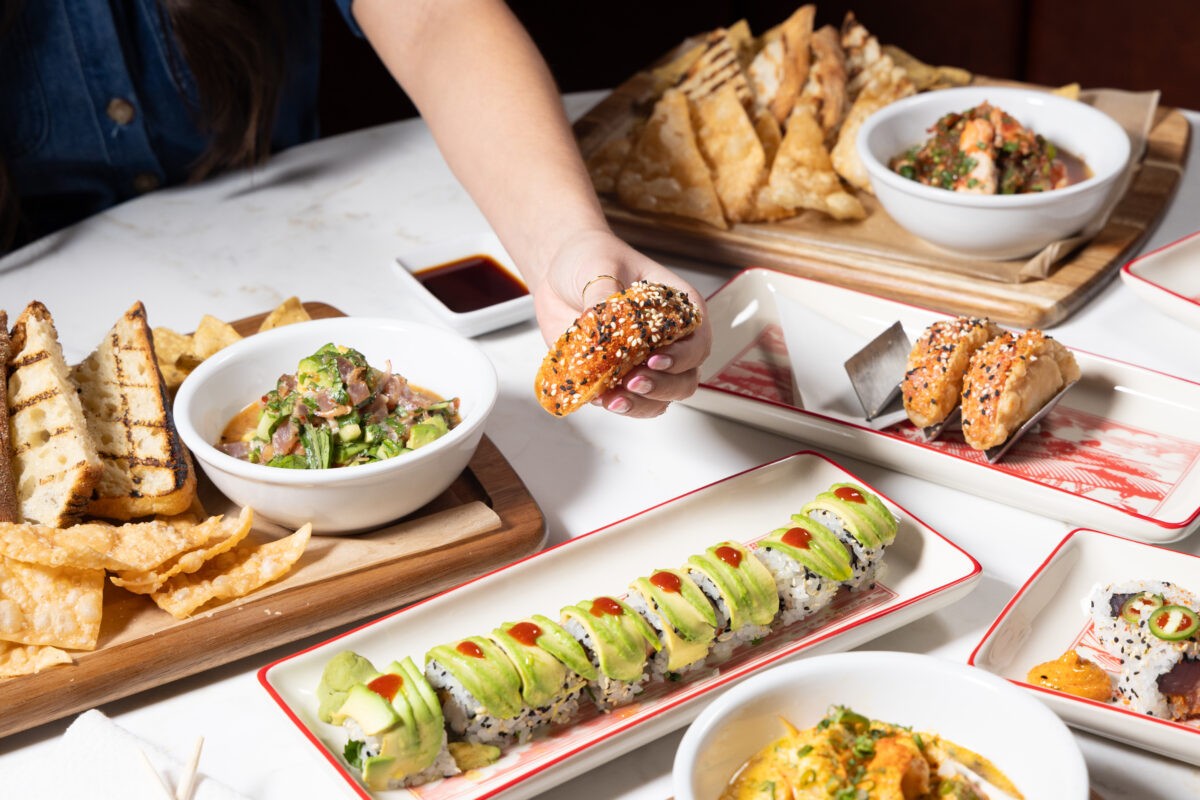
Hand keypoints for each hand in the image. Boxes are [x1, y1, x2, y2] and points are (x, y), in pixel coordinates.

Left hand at [531, 229, 711, 417]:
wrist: (560, 274)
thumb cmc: (591, 259)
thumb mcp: (599, 265)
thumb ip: (604, 295)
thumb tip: (600, 321)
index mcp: (678, 309)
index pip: (698, 341)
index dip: (682, 357)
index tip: (655, 360)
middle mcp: (669, 341)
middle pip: (686, 379)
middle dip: (662, 387)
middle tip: (633, 381)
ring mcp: (644, 363)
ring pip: (661, 399)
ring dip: (641, 404)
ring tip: (614, 399)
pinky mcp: (617, 377)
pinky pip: (629, 403)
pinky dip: (618, 406)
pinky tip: (600, 399)